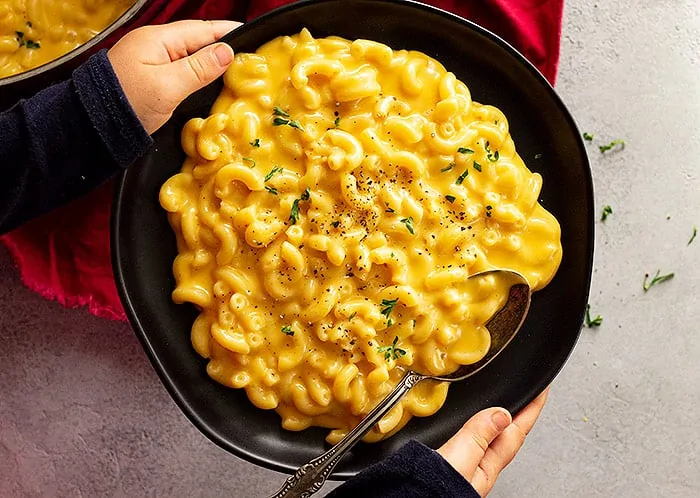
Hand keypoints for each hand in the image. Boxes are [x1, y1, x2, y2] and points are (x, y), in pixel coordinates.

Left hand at [107, 20, 240, 134]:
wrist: (91, 126)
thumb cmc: (127, 105)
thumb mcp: (168, 87)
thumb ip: (199, 69)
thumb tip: (228, 52)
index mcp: (158, 40)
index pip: (202, 30)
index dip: (228, 33)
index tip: (252, 37)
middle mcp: (154, 45)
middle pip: (196, 41)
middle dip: (222, 46)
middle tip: (249, 57)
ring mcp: (150, 61)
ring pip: (189, 55)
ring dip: (211, 60)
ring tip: (235, 69)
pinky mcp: (148, 77)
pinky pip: (180, 68)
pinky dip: (198, 72)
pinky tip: (209, 81)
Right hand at [437, 388, 549, 496]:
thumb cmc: (430, 493)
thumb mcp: (458, 460)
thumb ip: (478, 436)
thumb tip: (501, 414)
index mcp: (486, 468)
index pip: (515, 433)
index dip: (530, 411)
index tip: (541, 392)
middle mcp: (477, 469)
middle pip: (505, 436)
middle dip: (516, 415)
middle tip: (527, 396)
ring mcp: (461, 467)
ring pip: (485, 438)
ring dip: (495, 421)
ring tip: (504, 407)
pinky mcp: (444, 464)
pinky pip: (466, 439)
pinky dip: (472, 427)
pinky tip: (468, 426)